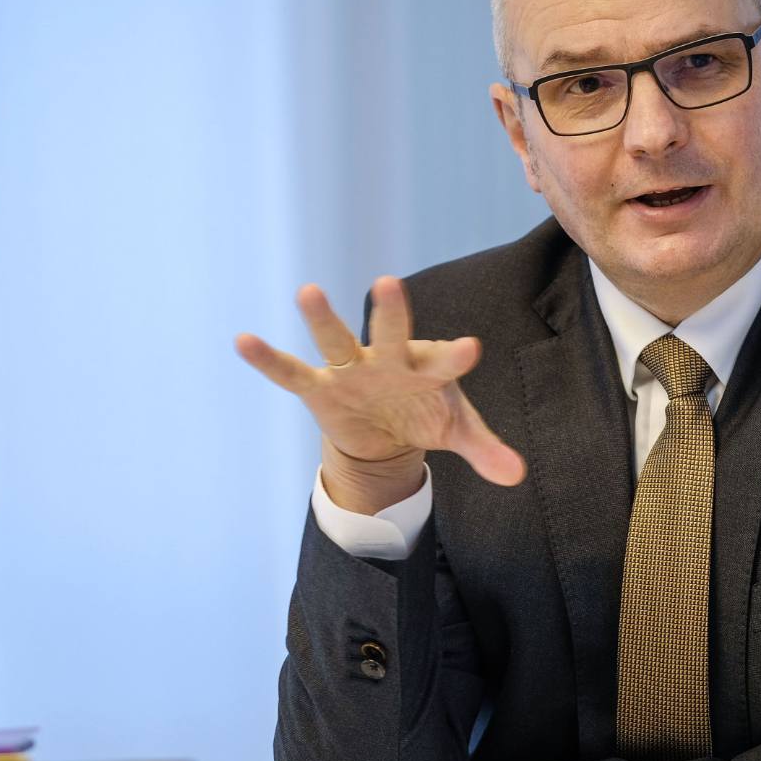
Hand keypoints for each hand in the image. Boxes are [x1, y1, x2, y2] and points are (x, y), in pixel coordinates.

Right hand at [236, 276, 525, 513]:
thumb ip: (486, 450)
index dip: (456, 357)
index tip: (470, 349)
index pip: (445, 361)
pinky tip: (243, 341)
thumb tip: (518, 477)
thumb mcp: (458, 432)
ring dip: (322, 319)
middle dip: (391, 312)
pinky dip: (268, 360)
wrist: (387, 426)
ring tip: (307, 290)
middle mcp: (388, 360)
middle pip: (390, 332)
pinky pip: (290, 373)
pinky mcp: (320, 387)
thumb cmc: (426, 412)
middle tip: (390, 283)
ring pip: (336, 340)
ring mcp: (351, 369)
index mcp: (427, 367)